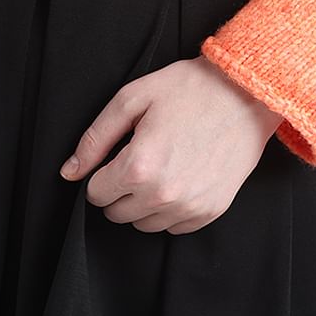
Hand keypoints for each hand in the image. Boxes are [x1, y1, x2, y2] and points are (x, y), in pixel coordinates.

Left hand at [58, 55, 283, 233]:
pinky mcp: (210, 212)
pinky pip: (173, 227)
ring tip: (160, 164)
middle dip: (119, 188)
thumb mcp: (133, 97)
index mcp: (139, 167)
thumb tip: (69, 172)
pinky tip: (179, 175)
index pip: (95, 194)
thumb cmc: (189, 89)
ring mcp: (188, 207)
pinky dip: (169, 207)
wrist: (246, 94)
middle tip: (139, 156)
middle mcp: (162, 195)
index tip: (117, 154)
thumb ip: (95, 138)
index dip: (101, 172)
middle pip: (117, 213)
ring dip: (143, 201)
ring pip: (143, 224)